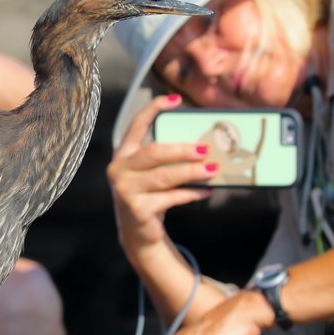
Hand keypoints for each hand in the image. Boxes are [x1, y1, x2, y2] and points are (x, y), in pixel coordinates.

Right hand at [107, 94, 216, 256]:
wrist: (138, 235)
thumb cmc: (150, 196)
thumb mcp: (152, 174)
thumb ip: (166, 160)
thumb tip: (203, 145)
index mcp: (123, 154)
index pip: (137, 125)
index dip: (154, 109)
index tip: (177, 99)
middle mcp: (119, 169)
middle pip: (154, 152)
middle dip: (183, 149)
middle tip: (207, 148)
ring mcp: (125, 190)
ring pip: (165, 176)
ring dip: (192, 172)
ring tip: (214, 169)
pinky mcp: (137, 209)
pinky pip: (171, 197)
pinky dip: (192, 193)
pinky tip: (207, 191)